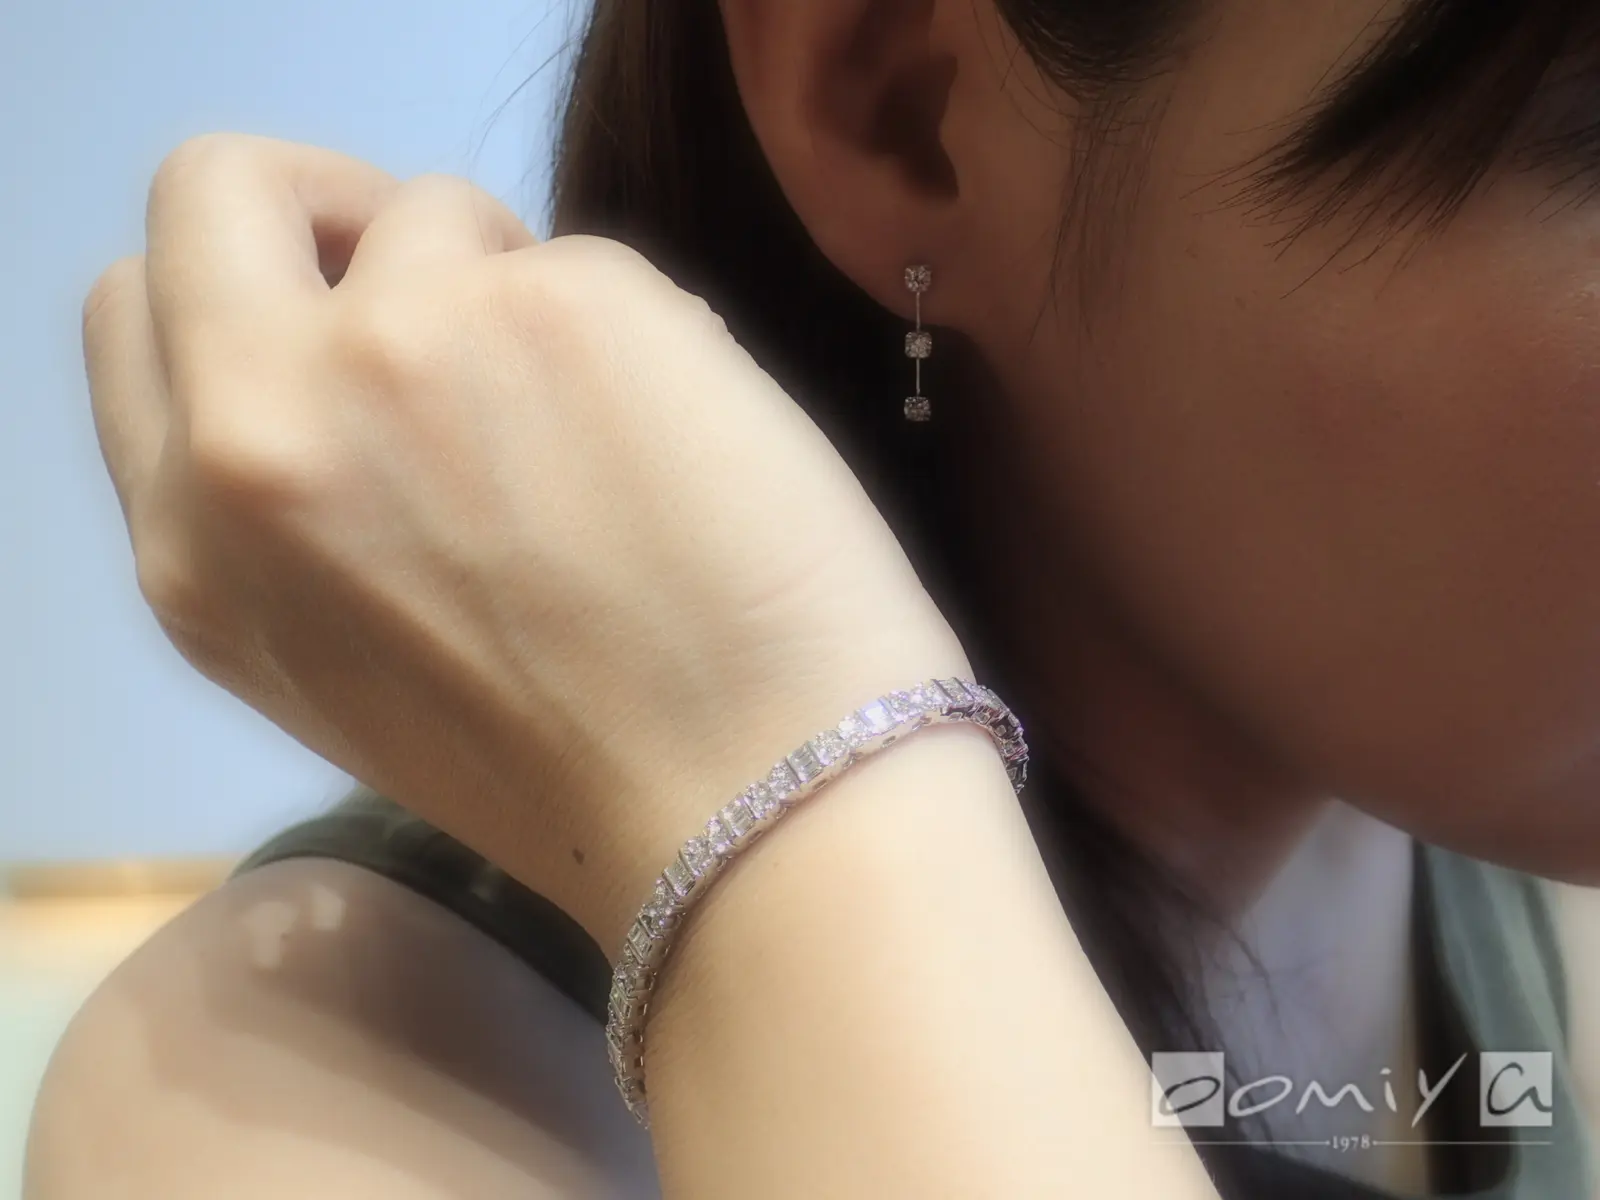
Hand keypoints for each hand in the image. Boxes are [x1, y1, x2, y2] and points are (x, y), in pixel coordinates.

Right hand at [82, 133, 970, 949]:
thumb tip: (352, 344)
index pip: (133, 308)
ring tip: (611, 428)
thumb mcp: (347, 662)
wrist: (751, 808)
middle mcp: (258, 432)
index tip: (341, 298)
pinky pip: (580, 255)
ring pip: (438, 213)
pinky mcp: (552, 303)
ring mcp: (400, 349)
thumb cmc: (575, 770)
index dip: (246, 276)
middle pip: (219, 187)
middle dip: (329, 200)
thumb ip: (298, 502)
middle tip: (450, 271)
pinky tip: (692, 448)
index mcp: (194, 548)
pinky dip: (636, 328)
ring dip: (517, 288)